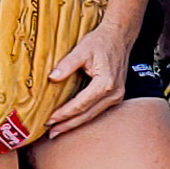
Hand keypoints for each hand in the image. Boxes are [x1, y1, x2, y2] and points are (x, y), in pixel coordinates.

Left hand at [41, 17, 133, 136]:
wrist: (120, 35)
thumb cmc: (101, 41)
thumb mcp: (82, 49)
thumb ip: (67, 64)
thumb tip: (52, 77)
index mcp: (105, 84)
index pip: (80, 104)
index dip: (64, 114)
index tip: (49, 120)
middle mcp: (114, 93)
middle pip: (87, 115)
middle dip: (68, 125)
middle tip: (51, 133)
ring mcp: (117, 96)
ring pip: (93, 115)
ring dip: (75, 123)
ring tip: (59, 130)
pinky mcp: (115, 95)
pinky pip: (98, 110)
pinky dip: (84, 115)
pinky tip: (73, 119)